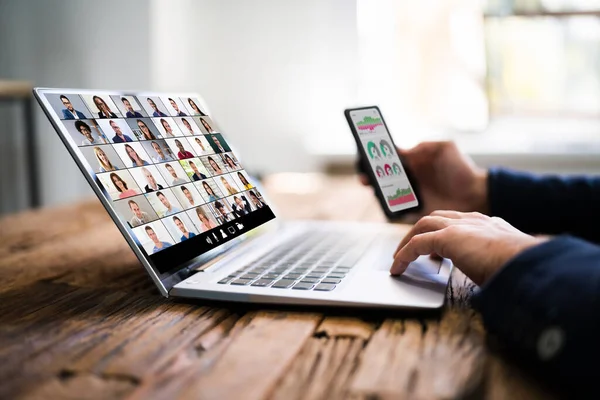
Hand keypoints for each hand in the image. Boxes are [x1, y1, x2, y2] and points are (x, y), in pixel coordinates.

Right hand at [359, 141, 488, 217]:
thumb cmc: (461, 168)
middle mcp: (409, 177)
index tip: (367, 154)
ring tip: (374, 189)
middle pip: (382, 175)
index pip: (389, 157)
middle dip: (371, 175)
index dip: (377, 156)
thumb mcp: (445, 148)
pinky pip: (396, 208)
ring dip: (377, 190)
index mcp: (413, 161)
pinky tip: (387, 202)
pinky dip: (389, 206)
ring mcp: (410, 193)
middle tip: (365, 176)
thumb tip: (402, 152)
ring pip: (386, 192)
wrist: (476, 194)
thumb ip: (424, 146)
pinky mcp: (415, 208)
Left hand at [391, 211, 544, 285]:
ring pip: (423, 226)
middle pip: (437, 218)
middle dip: (420, 231)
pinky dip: (404, 255)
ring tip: (399, 258)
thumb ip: (494, 265)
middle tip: (410, 249)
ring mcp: (461, 226)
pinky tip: (398, 268)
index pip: (459, 221)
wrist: (528, 263)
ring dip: (408, 242)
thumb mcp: (505, 264)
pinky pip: (417, 244)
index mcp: (489, 225)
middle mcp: (474, 220)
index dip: (444, 231)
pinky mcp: (448, 237)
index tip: (436, 249)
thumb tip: (492, 283)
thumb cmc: (523, 269)